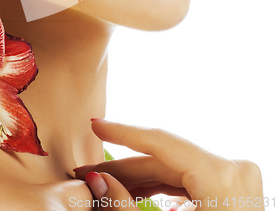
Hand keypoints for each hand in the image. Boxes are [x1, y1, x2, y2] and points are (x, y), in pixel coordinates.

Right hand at [74, 119, 263, 209]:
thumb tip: (97, 180)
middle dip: (125, 167)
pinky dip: (163, 185)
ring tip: (107, 182)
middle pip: (165, 160)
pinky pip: (190, 179)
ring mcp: (236, 177)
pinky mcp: (234, 187)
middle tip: (89, 170)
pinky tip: (135, 189)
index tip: (96, 125)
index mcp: (221, 177)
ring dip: (140, 177)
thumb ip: (125, 208)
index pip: (161, 142)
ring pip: (175, 168)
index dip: (123, 132)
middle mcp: (233, 168)